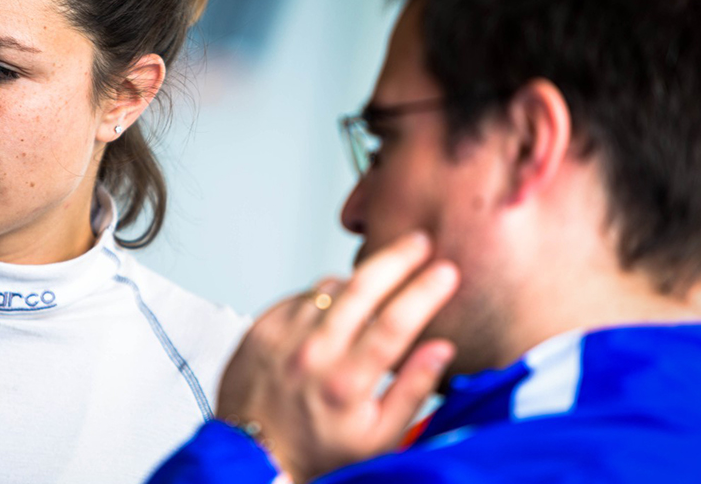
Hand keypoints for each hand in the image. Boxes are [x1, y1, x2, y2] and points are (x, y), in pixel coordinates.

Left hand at [215, 232, 458, 483]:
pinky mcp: (261, 328)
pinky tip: (334, 309)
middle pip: (363, 287)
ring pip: (331, 286)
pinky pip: (302, 294)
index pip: (395, 323)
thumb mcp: (378, 438)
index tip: (446, 271)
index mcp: (346, 383)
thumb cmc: (317, 451)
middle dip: (399, 257)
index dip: (425, 291)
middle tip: (420, 242)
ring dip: (360, 279)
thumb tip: (441, 350)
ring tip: (378, 284)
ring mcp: (282, 337)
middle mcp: (312, 355)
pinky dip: (323, 295)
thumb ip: (413, 390)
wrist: (253, 457)